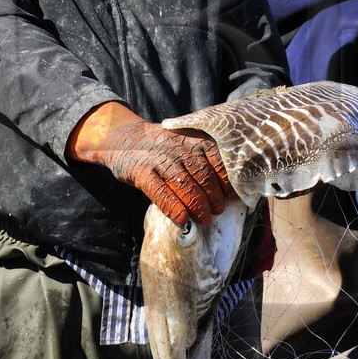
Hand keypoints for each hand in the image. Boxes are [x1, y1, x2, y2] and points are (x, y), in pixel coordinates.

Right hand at [69, 104, 231, 225]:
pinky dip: (173, 207)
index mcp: (194, 139)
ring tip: (204, 218)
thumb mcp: (184, 142)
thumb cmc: (162, 147)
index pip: (218, 159)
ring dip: (197, 205)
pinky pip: (160, 192)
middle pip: (203, 175)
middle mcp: (179, 147)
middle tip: (217, 212)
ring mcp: (159, 159)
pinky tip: (181, 219)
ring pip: (184, 184)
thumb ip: (203, 158)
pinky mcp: (142, 172)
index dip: (227, 180)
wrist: (124, 139)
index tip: (233, 196)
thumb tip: (227, 189)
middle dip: (213, 197)